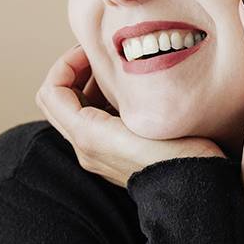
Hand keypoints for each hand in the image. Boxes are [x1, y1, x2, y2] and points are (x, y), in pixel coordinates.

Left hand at [37, 46, 223, 187]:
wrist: (192, 192)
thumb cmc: (175, 154)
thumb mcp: (142, 116)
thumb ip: (115, 91)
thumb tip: (103, 65)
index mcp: (86, 135)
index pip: (51, 91)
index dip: (66, 64)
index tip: (93, 51)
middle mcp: (84, 147)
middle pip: (57, 101)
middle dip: (73, 72)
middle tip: (100, 57)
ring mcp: (95, 154)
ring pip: (73, 110)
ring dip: (87, 85)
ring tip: (116, 72)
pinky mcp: (110, 155)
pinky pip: (91, 121)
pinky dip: (100, 100)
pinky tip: (127, 92)